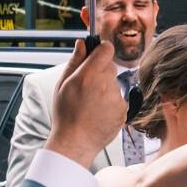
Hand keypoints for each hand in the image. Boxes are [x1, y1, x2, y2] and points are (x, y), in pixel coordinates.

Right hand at [45, 39, 125, 167]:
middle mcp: (105, 84)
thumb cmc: (66, 115)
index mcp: (89, 75)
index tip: (97, 55)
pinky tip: (99, 113)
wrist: (76, 142)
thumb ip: (74, 61)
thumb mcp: (63, 85)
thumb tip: (82, 43)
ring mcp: (117, 98)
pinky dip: (111, 104)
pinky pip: (119, 99)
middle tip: (87, 88)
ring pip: (114, 84)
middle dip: (100, 73)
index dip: (101, 51)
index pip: (106, 50)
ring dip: (105, 90)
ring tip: (91, 105)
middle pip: (110, 67)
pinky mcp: (124, 110)